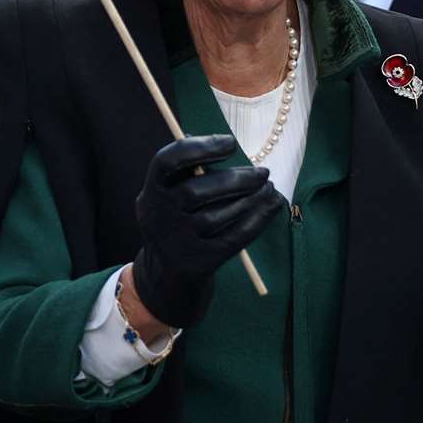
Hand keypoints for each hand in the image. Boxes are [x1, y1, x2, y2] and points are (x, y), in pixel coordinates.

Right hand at [132, 134, 283, 327]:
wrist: (165, 279)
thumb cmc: (177, 223)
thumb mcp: (171, 197)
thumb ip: (189, 170)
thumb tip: (221, 143)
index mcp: (151, 193)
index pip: (166, 161)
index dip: (199, 147)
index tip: (230, 142)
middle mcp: (158, 218)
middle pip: (195, 191)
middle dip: (235, 179)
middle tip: (263, 172)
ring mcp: (176, 244)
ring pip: (218, 216)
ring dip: (251, 199)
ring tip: (269, 188)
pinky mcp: (197, 265)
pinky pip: (234, 238)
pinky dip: (257, 220)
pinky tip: (272, 206)